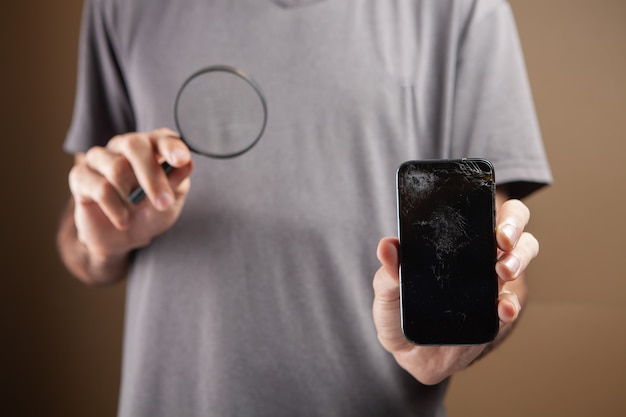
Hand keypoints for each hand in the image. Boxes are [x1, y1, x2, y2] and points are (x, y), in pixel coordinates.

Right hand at [68, 128, 193, 259]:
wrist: (124, 238)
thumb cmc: (150, 212)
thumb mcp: (170, 200)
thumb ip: (177, 182)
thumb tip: (186, 164)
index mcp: (152, 146)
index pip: (162, 137)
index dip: (171, 146)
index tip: (181, 160)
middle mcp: (125, 145)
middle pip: (134, 145)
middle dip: (152, 177)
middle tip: (163, 203)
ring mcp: (100, 158)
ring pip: (116, 168)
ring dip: (131, 197)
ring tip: (136, 211)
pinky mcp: (80, 176)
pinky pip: (100, 188)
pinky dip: (116, 209)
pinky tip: (123, 220)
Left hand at [372, 198, 537, 384]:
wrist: (408, 354)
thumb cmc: (399, 313)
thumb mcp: (387, 290)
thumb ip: (389, 270)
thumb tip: (387, 245)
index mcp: (454, 244)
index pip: (483, 213)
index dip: (494, 207)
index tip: (491, 213)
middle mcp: (479, 258)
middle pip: (513, 229)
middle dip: (514, 228)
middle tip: (501, 241)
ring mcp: (491, 285)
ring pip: (521, 258)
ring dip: (518, 260)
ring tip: (503, 271)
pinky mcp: (495, 314)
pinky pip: (512, 304)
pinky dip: (511, 304)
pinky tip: (503, 308)